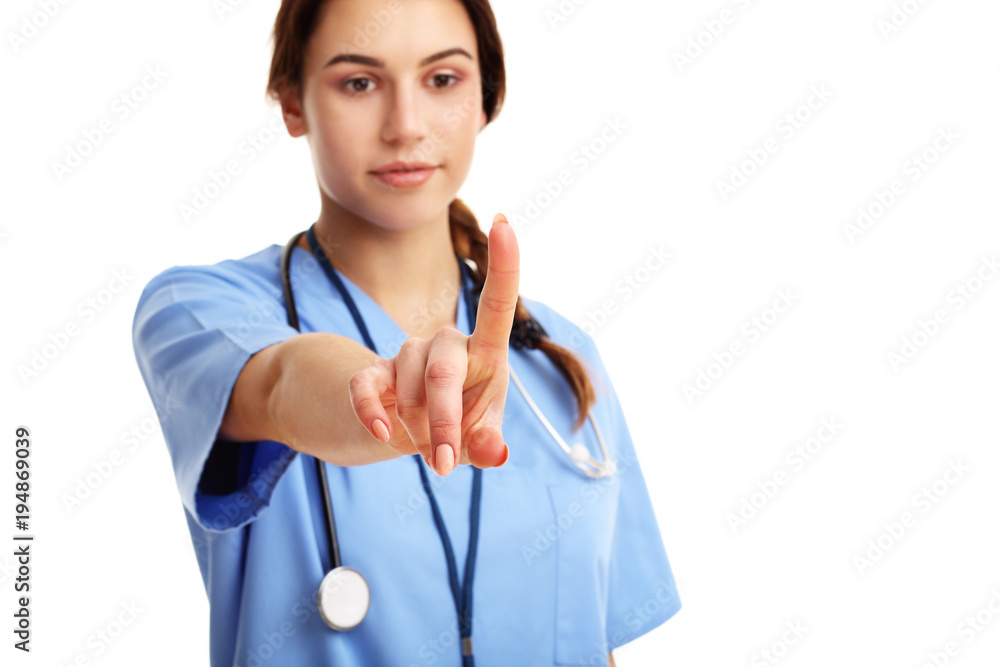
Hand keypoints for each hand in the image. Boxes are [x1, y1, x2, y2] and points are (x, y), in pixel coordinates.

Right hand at [347, 213, 518, 474]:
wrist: (410, 436)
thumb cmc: (460, 428)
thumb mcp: (479, 440)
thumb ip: (488, 444)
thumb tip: (495, 453)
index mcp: (486, 354)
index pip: (495, 303)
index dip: (503, 264)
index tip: (505, 221)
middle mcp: (448, 345)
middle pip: (443, 368)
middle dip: (445, 418)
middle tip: (445, 463)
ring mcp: (409, 355)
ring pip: (408, 383)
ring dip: (417, 425)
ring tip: (429, 451)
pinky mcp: (375, 374)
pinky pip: (366, 386)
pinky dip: (371, 411)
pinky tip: (380, 433)